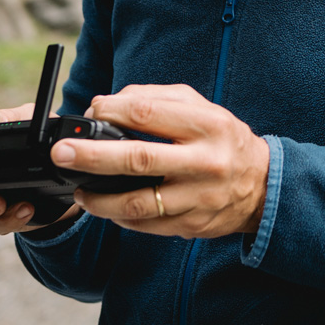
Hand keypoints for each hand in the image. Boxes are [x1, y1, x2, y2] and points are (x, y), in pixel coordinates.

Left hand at [55, 83, 269, 239]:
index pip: (149, 114)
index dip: (113, 111)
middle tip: (62, 152)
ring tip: (79, 190)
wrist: (262, 185)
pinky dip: (119, 216)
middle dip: (92, 156)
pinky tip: (107, 207)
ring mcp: (197, 197)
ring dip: (99, 197)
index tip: (92, 111)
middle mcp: (204, 162)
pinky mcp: (190, 225)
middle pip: (137, 159)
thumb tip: (108, 103)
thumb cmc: (223, 140)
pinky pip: (144, 224)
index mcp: (207, 126)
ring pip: (136, 201)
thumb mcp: (202, 108)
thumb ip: (158, 99)